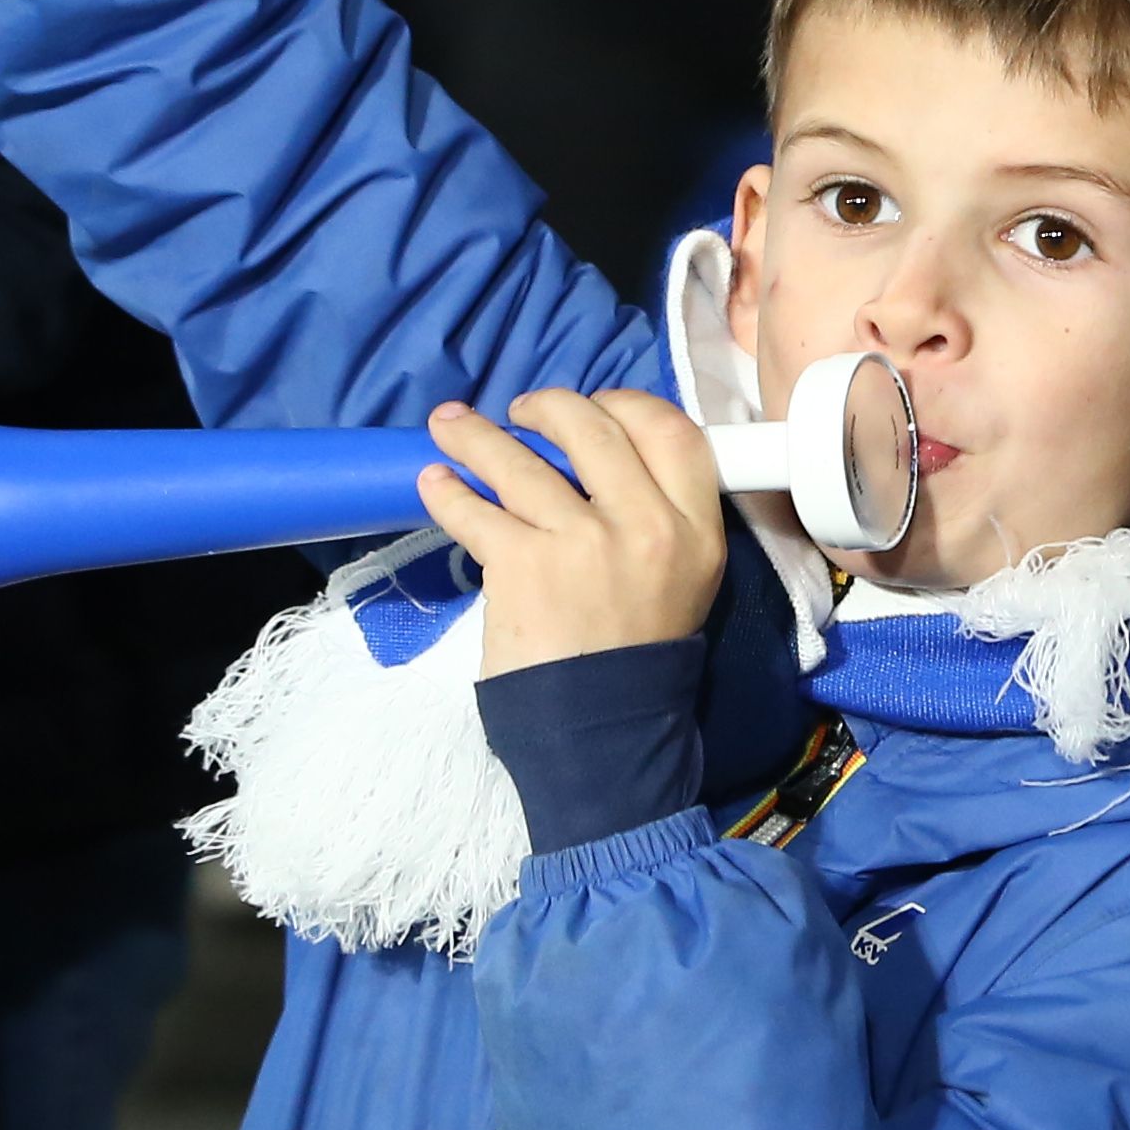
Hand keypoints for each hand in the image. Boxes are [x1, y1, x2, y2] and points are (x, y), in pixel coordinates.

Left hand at [419, 391, 729, 676]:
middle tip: (521, 411)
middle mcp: (646, 525)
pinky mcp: (524, 563)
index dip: (626, 403)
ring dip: (476, 436)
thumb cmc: (637, 652)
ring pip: (521, 461)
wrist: (604, 726)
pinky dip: (446, 491)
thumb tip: (595, 458)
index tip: (594, 405)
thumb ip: (659, 516)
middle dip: (549, 406)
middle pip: (593, 428)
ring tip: (449, 426)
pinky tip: (433, 482)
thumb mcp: (684, 578)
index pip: (672, 431)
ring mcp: (582, 541)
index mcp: (695, 528)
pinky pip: (477, 509)